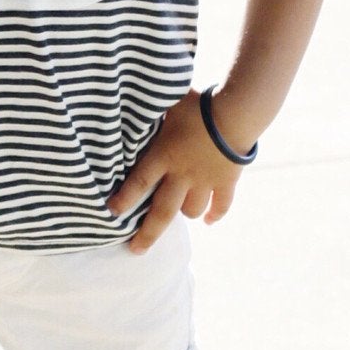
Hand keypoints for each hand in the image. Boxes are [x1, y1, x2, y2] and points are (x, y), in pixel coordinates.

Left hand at [106, 91, 252, 253]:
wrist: (237, 112)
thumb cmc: (199, 103)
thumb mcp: (169, 102)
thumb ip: (151, 108)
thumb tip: (132, 98)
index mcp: (165, 155)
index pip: (139, 182)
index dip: (125, 199)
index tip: (112, 212)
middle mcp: (183, 174)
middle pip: (163, 211)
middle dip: (148, 233)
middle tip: (136, 250)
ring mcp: (206, 180)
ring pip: (192, 210)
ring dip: (185, 214)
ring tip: (178, 214)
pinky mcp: (227, 180)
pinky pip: (222, 205)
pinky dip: (216, 215)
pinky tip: (210, 221)